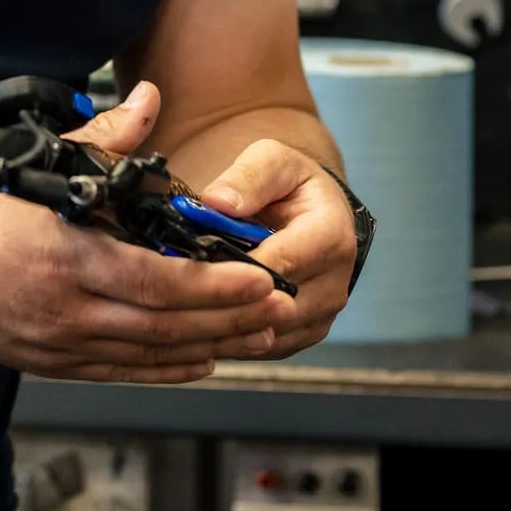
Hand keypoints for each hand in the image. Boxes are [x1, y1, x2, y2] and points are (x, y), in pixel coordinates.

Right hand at [0, 83, 294, 382]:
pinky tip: (198, 360)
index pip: (160, 284)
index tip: (258, 278)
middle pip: (167, 327)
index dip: (216, 288)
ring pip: (149, 356)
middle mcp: (63, 312)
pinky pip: (120, 372)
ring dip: (209, 347)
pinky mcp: (46, 362)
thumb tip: (148, 99)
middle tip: (276, 310)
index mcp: (62, 259)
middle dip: (230, 320)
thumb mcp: (32, 166)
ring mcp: (54, 345)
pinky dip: (165, 368)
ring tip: (253, 335)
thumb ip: (100, 139)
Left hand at [196, 139, 357, 356]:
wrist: (315, 213)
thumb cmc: (291, 185)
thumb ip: (247, 177)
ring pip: (269, 335)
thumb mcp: (273, 162)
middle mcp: (335, 282)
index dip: (234, 270)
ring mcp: (323, 313)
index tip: (190, 267)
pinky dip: (232, 340)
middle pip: (275, 309)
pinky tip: (200, 324)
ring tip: (182, 311)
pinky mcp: (306, 332)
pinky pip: (267, 348)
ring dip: (225, 327)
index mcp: (331, 236)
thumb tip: (217, 202)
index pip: (281, 264)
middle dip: (225, 303)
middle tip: (175, 295)